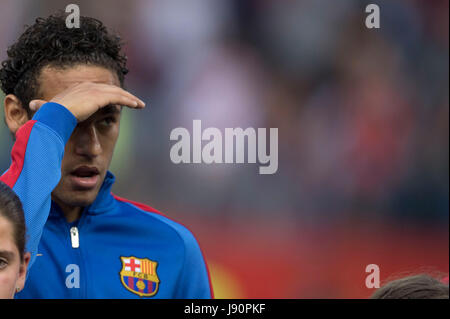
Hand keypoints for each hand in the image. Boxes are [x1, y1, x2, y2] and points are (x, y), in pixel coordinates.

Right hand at [29, 82, 144, 121]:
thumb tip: (30, 105)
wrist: (53, 115)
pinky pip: (119, 98)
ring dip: (130, 98)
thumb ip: (50, 109)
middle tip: (135, 101)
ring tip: (140, 105)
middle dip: (124, 95)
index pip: (98, 90)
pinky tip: (137, 106)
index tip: (117, 100)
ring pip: (117, 93)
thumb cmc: (50, 117)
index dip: (109, 94)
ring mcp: (93, 90)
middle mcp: (87, 86)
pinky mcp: (100, 97)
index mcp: (78, 89)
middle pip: (110, 89)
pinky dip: (129, 101)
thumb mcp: (51, 111)